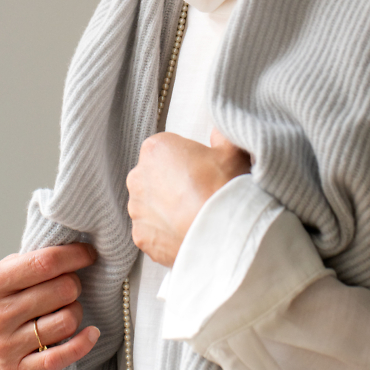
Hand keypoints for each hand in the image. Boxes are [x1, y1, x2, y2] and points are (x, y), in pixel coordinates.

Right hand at [0, 243, 99, 369]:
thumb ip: (26, 262)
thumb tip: (69, 251)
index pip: (45, 263)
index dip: (75, 255)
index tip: (88, 253)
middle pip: (62, 290)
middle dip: (74, 282)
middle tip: (68, 282)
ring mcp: (6, 346)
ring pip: (67, 321)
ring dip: (75, 310)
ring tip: (65, 307)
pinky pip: (60, 358)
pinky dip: (82, 344)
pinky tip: (91, 332)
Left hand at [126, 129, 249, 266]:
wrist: (225, 235)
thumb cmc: (225, 189)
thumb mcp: (232, 151)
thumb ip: (221, 136)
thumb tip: (219, 132)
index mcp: (155, 149)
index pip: (165, 150)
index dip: (185, 160)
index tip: (200, 171)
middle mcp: (137, 177)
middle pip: (154, 177)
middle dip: (171, 185)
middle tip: (198, 194)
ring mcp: (137, 209)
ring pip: (150, 206)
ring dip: (166, 210)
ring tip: (193, 217)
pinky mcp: (140, 236)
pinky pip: (151, 232)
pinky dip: (165, 234)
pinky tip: (186, 233)